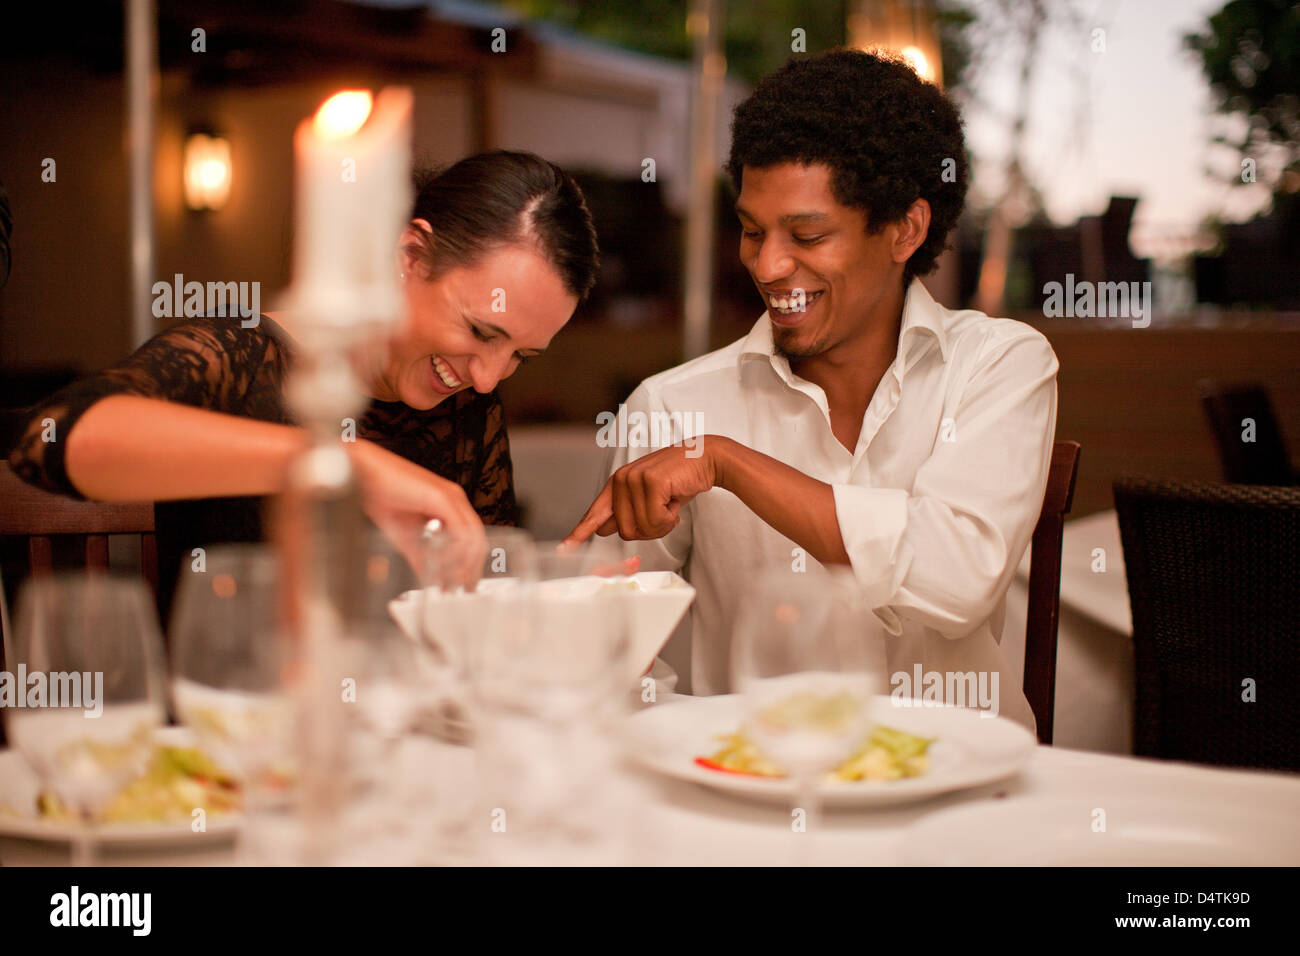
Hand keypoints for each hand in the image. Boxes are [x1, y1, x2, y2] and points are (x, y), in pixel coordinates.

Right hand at [350, 440, 485, 576]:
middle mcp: (455, 499)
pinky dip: (454, 551)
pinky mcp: (442, 497)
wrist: (363, 474)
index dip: (473, 564)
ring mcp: (451, 497)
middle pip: (478, 539)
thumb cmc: (379, 496)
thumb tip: (430, 578)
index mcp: (450, 505)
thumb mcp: (405, 536)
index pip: (473, 538)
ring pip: (473, 536)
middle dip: (473, 568)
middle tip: (465, 589)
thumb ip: (421, 556)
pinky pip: (460, 530)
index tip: (467, 585)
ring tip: (452, 582)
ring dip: (464, 563)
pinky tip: (441, 564)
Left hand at [564, 439, 724, 544]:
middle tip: (663, 513)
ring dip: (662, 524)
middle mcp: (621, 480)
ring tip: (670, 503)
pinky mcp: (651, 482)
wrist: (705, 458)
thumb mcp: (648, 497)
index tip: (564, 548)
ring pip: (641, 527)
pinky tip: (675, 503)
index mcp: (617, 484)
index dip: (579, 533)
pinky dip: (670, 519)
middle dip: (649, 530)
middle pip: (625, 531)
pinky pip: (656, 520)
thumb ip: (627, 512)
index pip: (594, 513)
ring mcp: (634, 479)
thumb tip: (605, 530)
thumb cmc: (678, 480)